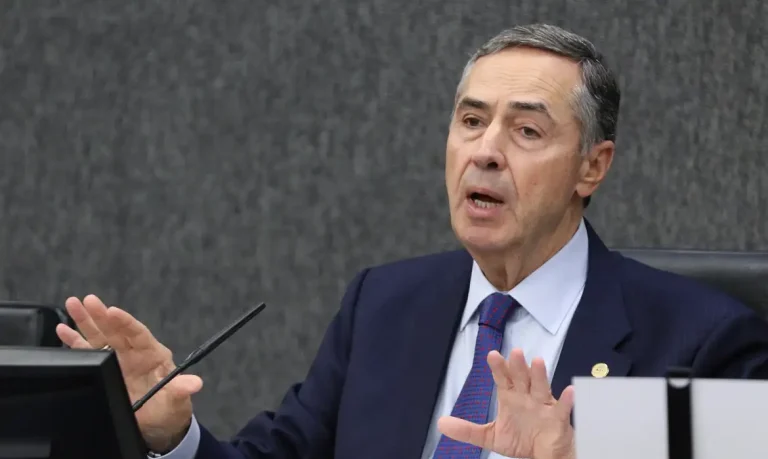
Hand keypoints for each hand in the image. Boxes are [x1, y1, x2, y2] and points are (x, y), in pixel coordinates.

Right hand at [56, 295, 202, 452]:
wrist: (157, 423)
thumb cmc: (170, 406)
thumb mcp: (177, 399)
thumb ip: (182, 389)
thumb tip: (196, 384)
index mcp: (152, 354)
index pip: (138, 333)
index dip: (125, 322)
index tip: (112, 310)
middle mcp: (133, 352)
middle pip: (115, 330)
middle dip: (101, 315)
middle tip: (88, 300)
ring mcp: (117, 360)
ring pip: (99, 336)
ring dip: (85, 321)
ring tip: (73, 303)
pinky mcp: (104, 369)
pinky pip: (87, 352)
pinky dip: (74, 341)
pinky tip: (62, 330)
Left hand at [437, 348, 574, 458]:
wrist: (542, 457)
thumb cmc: (520, 440)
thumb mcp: (490, 436)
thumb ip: (467, 429)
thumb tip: (441, 423)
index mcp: (510, 398)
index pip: (503, 379)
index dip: (499, 368)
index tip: (492, 355)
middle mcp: (526, 397)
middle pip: (522, 378)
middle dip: (519, 366)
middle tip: (515, 352)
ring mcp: (543, 406)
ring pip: (541, 387)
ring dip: (540, 375)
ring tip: (537, 362)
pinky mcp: (558, 419)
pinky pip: (562, 408)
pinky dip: (567, 400)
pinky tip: (569, 391)